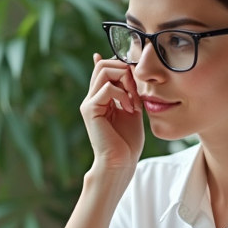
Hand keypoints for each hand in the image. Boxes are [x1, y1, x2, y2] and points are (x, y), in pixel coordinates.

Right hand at [81, 54, 144, 177]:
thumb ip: (130, 91)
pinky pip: (108, 88)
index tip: (138, 81)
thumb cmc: (128, 142)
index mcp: (100, 97)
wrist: (121, 162)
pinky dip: (124, 95)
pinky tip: (131, 109)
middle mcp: (92, 97)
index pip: (105, 67)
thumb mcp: (132, 109)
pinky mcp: (90, 109)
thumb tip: (130, 72)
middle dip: (125, 70)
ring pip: (104, 70)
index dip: (123, 65)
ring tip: (134, 99)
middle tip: (137, 89)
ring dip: (126, 80)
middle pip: (104, 64)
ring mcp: (89, 102)